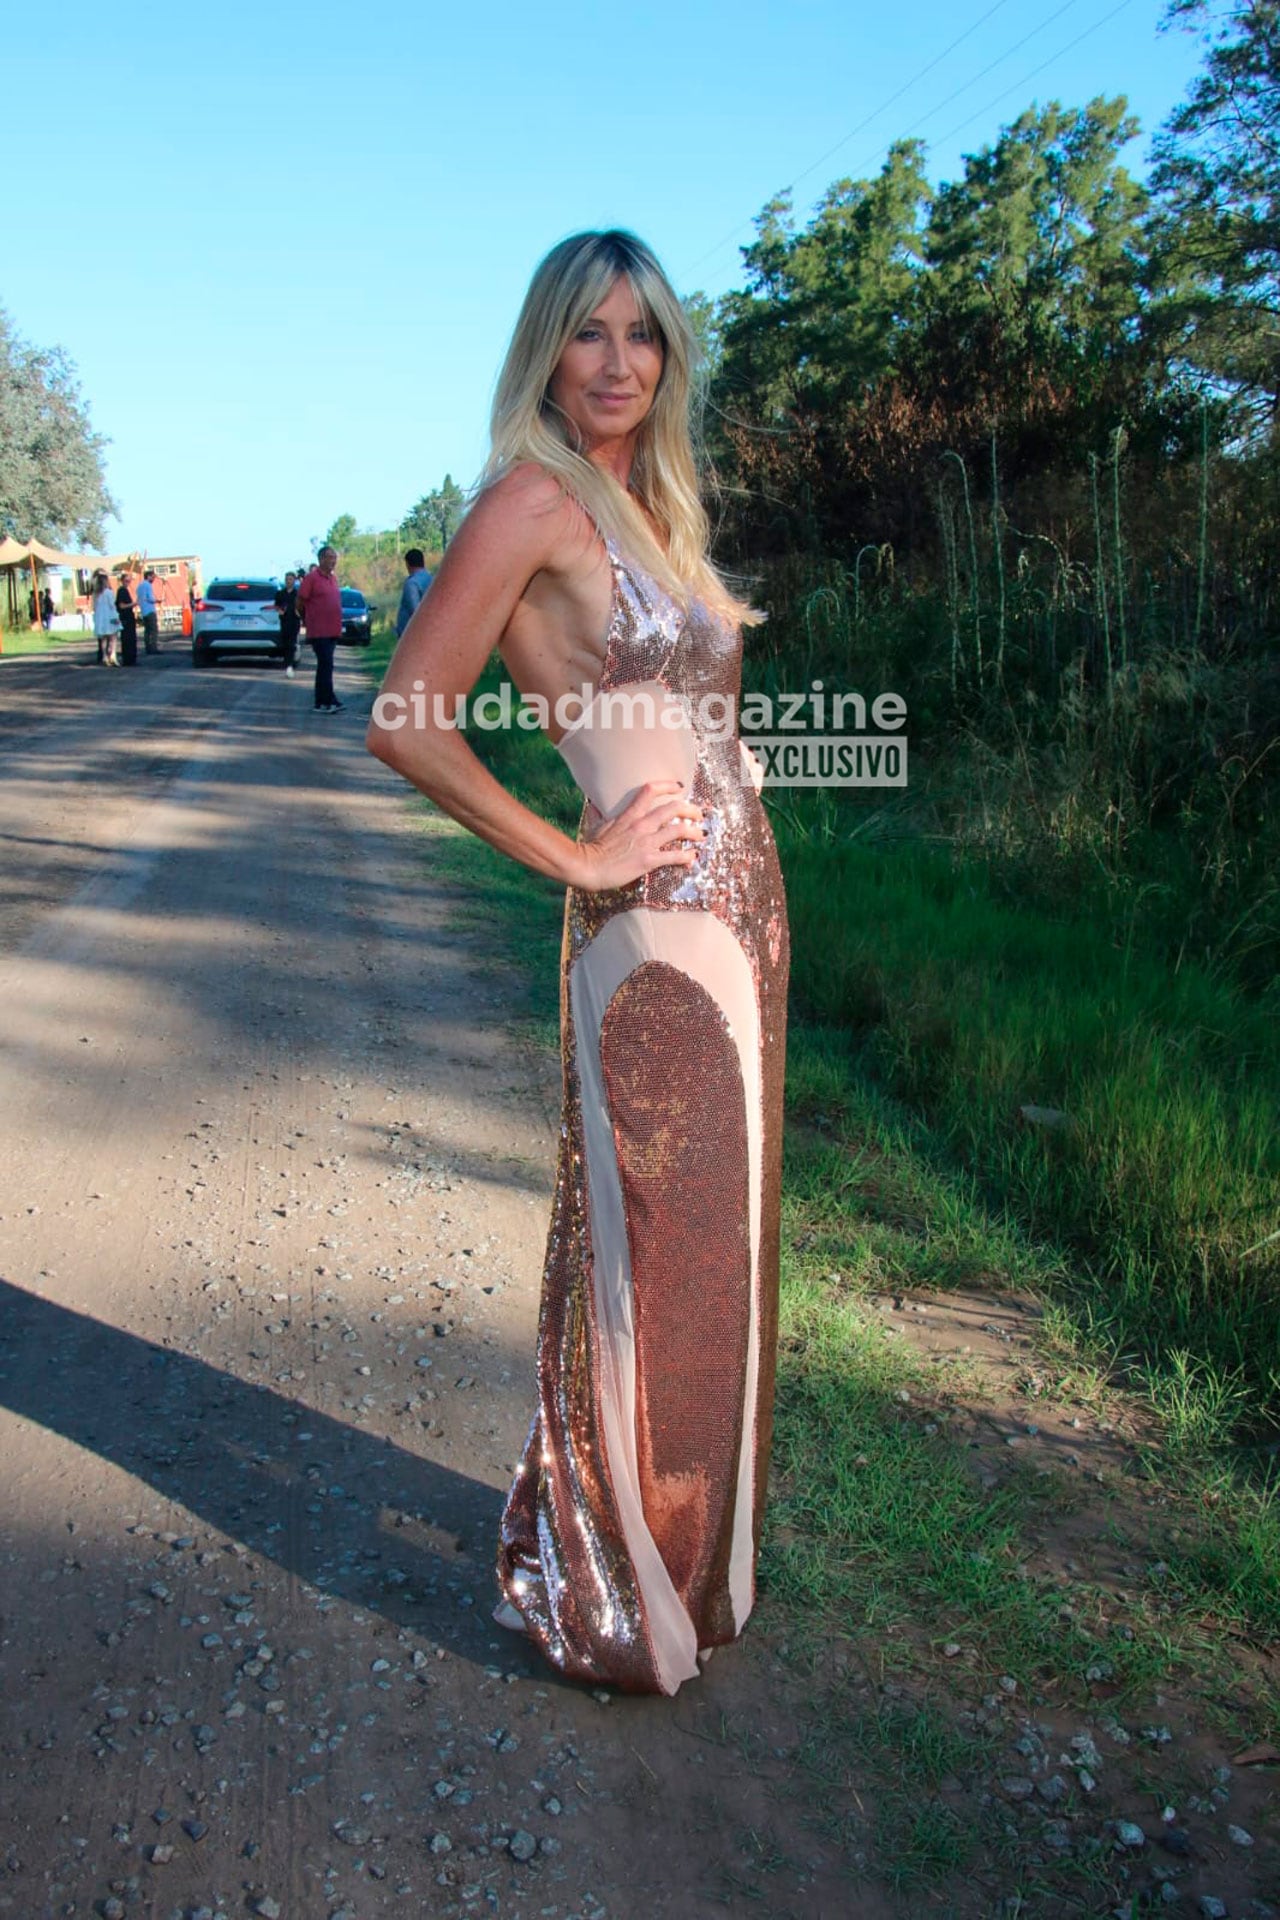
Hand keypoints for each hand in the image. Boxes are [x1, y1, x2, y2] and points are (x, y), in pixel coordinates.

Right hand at [571, 781, 704, 891]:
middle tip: (698, 814)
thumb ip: (599, 814)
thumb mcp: (595, 826)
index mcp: (629, 815)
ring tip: (701, 835)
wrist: (587, 867)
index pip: (650, 791)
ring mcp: (646, 842)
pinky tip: (693, 857)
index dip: (668, 786)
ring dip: (694, 832)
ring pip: (679, 830)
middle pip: (673, 808)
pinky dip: (687, 856)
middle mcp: (641, 825)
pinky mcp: (649, 860)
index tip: (679, 787)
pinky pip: (674, 856)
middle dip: (690, 809)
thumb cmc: (590, 848)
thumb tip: (593, 804)